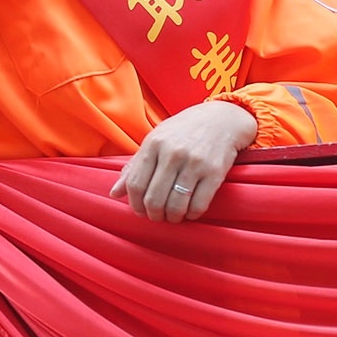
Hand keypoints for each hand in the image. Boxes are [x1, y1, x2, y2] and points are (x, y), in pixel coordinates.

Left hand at [110, 100, 257, 222]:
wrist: (221, 119)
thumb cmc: (183, 131)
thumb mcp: (156, 140)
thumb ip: (135, 166)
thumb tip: (114, 192)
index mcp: (154, 144)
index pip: (135, 184)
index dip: (135, 204)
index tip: (140, 211)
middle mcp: (173, 153)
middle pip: (154, 199)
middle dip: (153, 214)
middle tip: (157, 216)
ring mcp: (195, 163)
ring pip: (176, 205)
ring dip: (172, 217)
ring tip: (173, 215)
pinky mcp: (214, 172)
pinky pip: (198, 205)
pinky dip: (192, 214)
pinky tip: (190, 211)